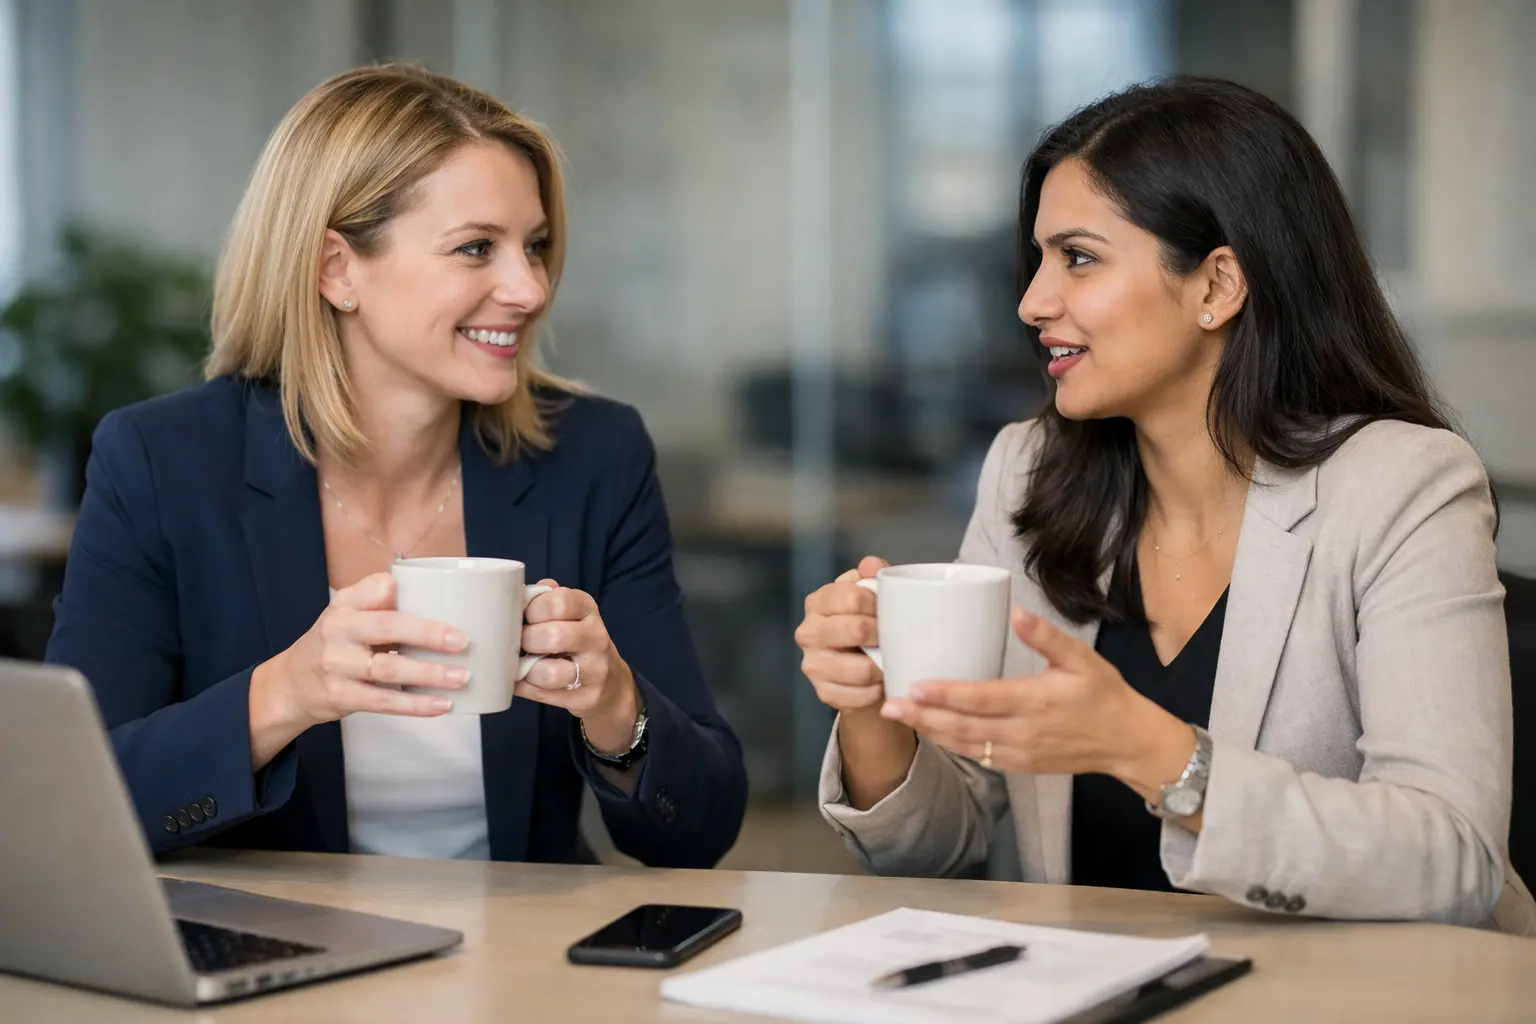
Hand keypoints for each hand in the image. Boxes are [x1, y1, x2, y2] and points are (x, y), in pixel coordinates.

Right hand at [248, 572, 469, 767]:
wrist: (291, 684)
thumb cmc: (336, 643)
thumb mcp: (348, 612)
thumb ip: (382, 600)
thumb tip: (436, 594)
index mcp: (345, 603)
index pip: (380, 589)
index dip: (409, 593)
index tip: (447, 598)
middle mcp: (339, 630)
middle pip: (389, 627)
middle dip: (429, 634)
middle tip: (463, 641)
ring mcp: (338, 665)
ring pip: (390, 668)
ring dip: (429, 674)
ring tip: (462, 677)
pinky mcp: (341, 696)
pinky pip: (384, 701)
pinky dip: (416, 704)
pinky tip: (442, 704)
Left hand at [518, 579, 639, 755]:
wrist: (611, 684)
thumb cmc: (578, 643)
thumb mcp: (570, 614)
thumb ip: (546, 600)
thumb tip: (522, 593)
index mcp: (588, 610)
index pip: (559, 601)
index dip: (533, 609)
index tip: (526, 616)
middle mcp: (596, 637)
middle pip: (553, 637)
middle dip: (527, 641)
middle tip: (522, 643)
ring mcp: (595, 670)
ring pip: (550, 673)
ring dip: (527, 670)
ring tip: (524, 665)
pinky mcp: (587, 697)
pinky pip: (544, 695)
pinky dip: (526, 688)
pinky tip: (525, 680)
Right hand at [795, 555, 888, 711]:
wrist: (858, 671)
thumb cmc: (866, 626)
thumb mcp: (870, 598)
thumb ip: (872, 579)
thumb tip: (872, 564)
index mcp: (818, 602)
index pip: (850, 596)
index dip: (879, 604)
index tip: (895, 610)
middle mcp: (808, 632)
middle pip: (855, 629)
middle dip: (883, 634)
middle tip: (897, 637)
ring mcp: (813, 664)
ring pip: (859, 668)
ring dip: (883, 666)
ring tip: (892, 661)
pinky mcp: (823, 692)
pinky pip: (859, 695)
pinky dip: (876, 691)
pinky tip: (882, 682)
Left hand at [879, 608, 1195, 793]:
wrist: (1127, 743)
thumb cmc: (1105, 695)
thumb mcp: (1082, 659)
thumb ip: (1047, 637)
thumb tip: (1016, 612)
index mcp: (1036, 701)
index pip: (982, 699)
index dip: (947, 695)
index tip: (916, 686)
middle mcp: (1023, 732)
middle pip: (964, 727)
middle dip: (923, 717)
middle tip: (888, 705)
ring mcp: (1019, 753)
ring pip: (966, 745)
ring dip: (931, 732)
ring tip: (899, 718)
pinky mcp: (1019, 765)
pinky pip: (978, 757)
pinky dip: (951, 745)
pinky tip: (930, 732)